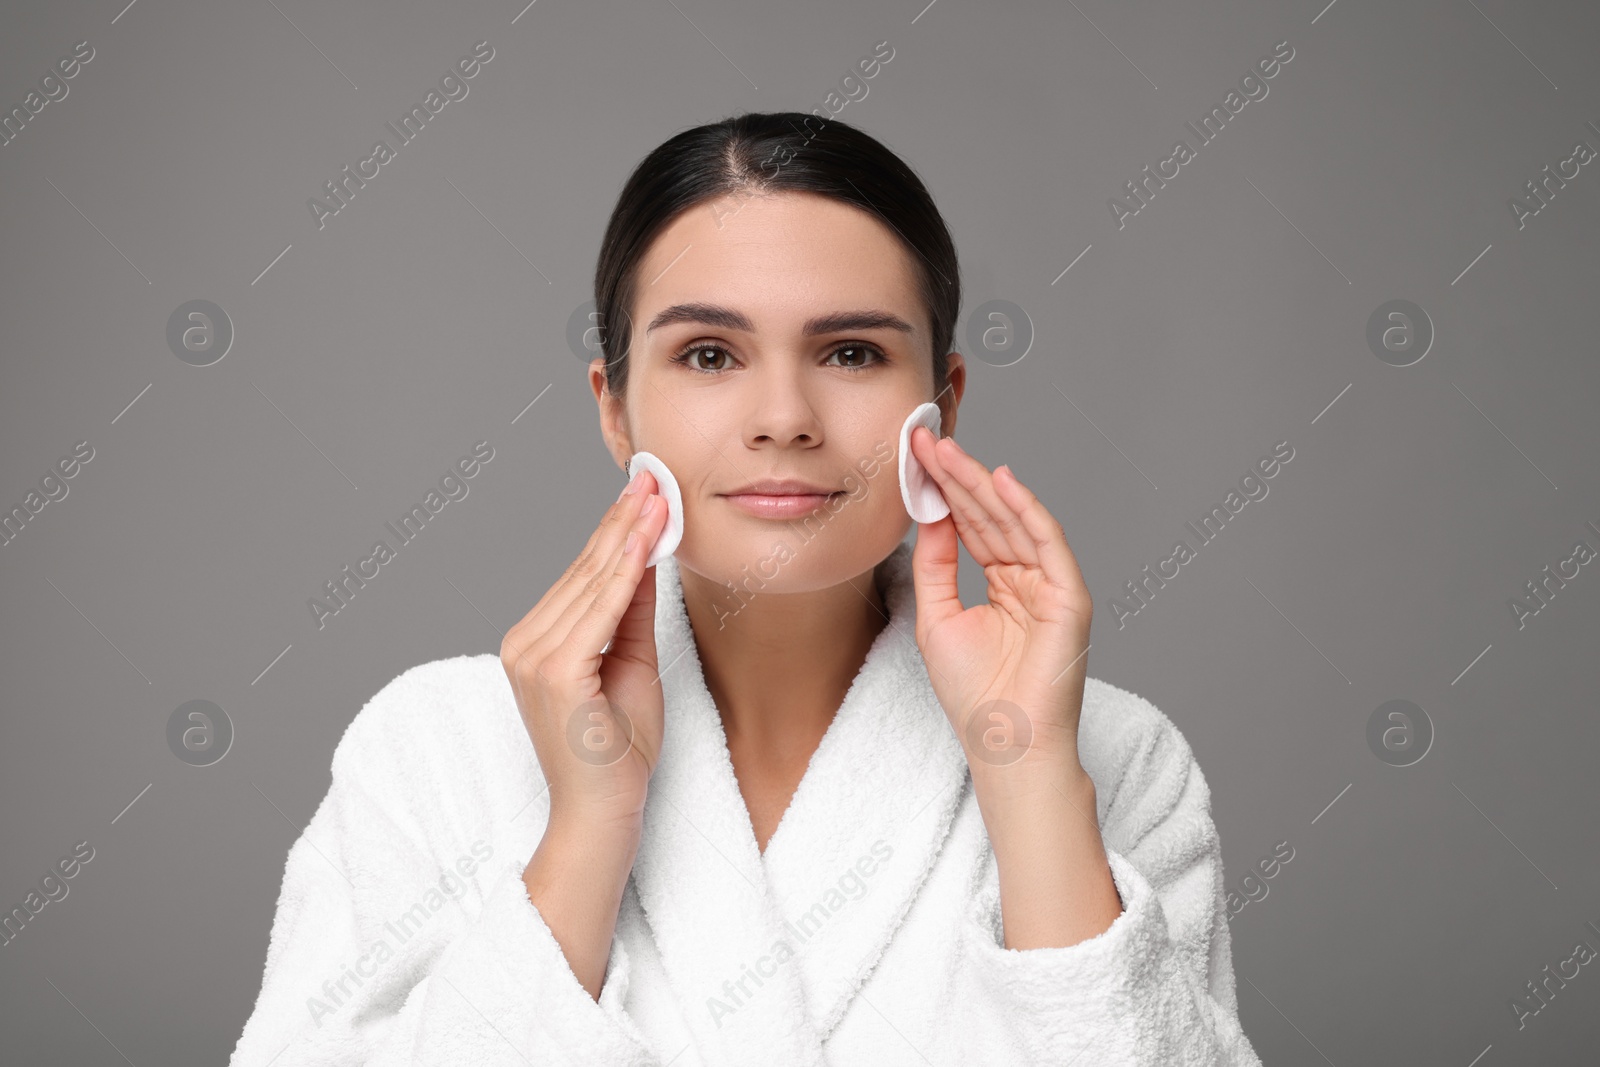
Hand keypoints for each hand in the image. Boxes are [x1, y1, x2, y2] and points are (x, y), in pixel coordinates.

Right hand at [500, 468, 670, 828]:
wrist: (603, 813)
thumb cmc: (617, 752)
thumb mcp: (631, 665)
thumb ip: (631, 614)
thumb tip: (645, 558)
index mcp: (535, 642)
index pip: (583, 574)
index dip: (616, 529)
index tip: (646, 491)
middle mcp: (524, 643)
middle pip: (585, 569)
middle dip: (624, 520)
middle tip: (654, 475)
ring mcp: (533, 656)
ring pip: (592, 582)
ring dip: (628, 534)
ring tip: (658, 495)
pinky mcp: (554, 672)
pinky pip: (599, 610)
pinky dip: (624, 572)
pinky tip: (645, 541)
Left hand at [906, 426, 1093, 783]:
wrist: (1005, 743)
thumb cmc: (974, 694)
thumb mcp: (937, 617)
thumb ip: (936, 565)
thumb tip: (930, 515)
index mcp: (1000, 585)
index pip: (972, 525)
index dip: (944, 490)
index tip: (915, 457)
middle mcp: (1028, 579)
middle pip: (991, 515)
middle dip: (958, 476)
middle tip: (927, 440)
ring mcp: (1051, 585)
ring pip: (1014, 521)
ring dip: (981, 483)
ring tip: (949, 451)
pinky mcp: (1070, 597)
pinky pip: (1047, 542)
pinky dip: (1025, 509)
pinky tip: (999, 480)